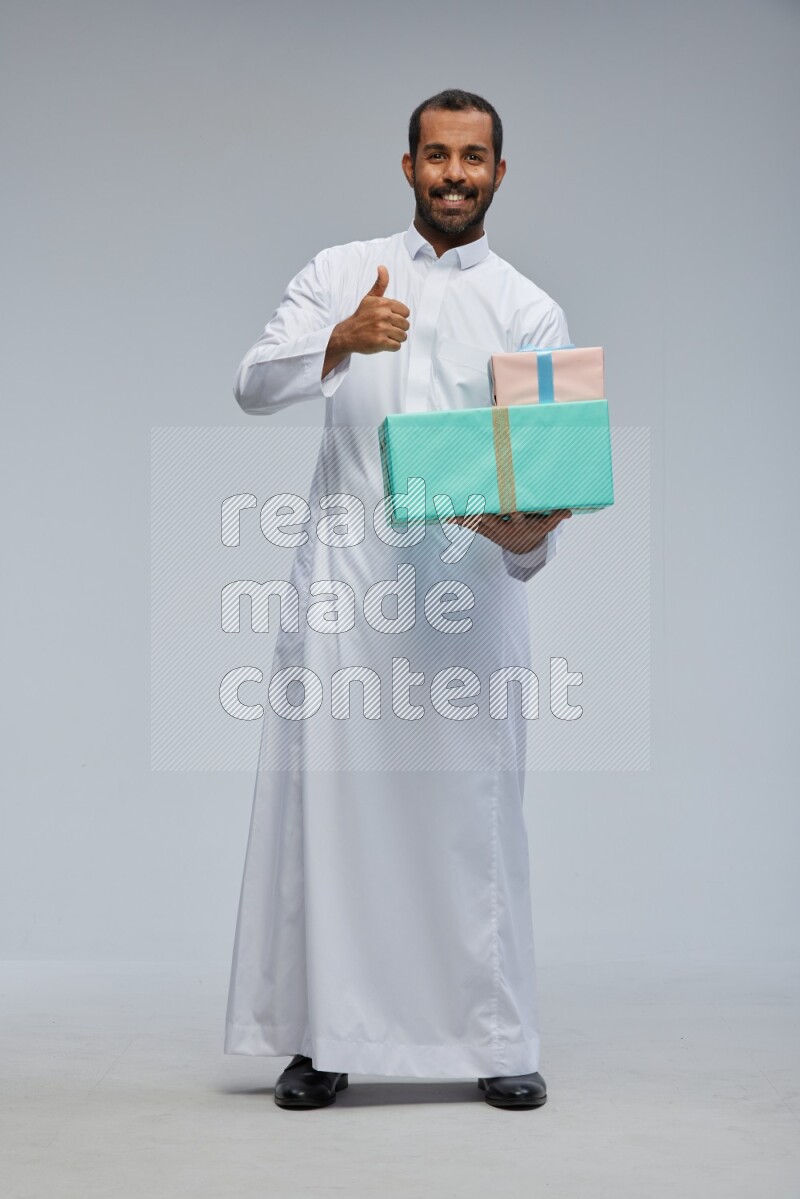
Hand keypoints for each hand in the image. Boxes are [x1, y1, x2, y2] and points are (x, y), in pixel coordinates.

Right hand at [323, 267, 409, 375]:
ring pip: (403, 336)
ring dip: (396, 338)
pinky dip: (392, 347)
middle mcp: (383, 315)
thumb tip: (382, 267)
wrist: (347, 334)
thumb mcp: (370, 298)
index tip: (389, 318)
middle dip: (398, 328)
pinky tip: (383, 343)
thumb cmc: (361, 316)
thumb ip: (380, 284)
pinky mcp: (380, 342)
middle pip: (406, 325)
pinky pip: (397, 346)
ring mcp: (381, 329)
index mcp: (383, 303)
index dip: (399, 317)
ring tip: (385, 336)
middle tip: (386, 329)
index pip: (406, 312)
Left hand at [448, 509, 571, 553]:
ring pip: (478, 522)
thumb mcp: (546, 526)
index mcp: (519, 525)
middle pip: (493, 519)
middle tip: (474, 504)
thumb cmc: (535, 530)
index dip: (513, 511)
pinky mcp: (485, 531)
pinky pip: (470, 525)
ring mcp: (492, 531)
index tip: (510, 506)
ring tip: (451, 510)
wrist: (523, 548)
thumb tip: (569, 511)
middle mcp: (504, 529)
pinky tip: (446, 515)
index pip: (516, 517)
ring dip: (466, 516)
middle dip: (484, 512)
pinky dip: (459, 521)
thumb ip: (556, 516)